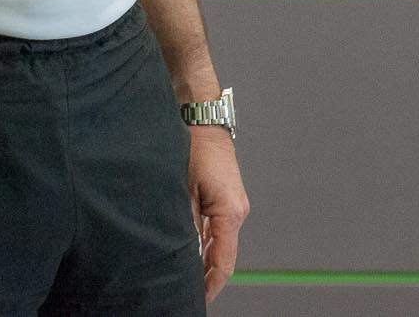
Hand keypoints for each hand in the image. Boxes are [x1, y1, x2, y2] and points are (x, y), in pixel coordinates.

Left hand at [188, 127, 246, 301]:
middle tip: (185, 289)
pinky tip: (186, 247)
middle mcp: (237, 210)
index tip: (200, 299)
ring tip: (182, 272)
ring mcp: (232, 204)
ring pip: (218, 242)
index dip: (211, 285)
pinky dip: (203, 242)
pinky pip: (216, 228)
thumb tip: (181, 252)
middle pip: (222, 255)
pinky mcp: (225, 198)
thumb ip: (185, 224)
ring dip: (202, 258)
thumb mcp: (183, 189)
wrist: (202, 119)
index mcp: (230, 211)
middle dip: (205, 275)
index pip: (224, 261)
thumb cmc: (195, 146)